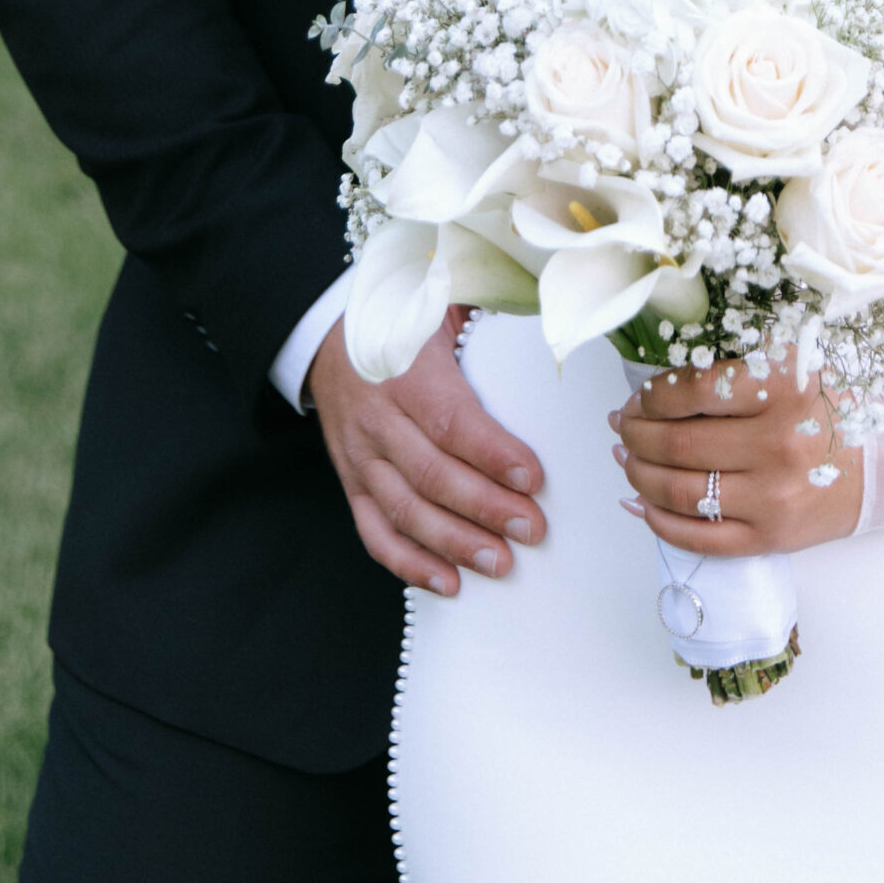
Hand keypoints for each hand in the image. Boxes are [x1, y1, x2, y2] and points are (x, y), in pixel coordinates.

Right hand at [307, 306, 544, 595]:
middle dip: (485, 508)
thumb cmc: (403, 320)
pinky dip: (409, 564)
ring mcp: (360, 456)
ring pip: (404, 510)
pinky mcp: (352, 483)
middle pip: (430, 474)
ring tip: (501, 563)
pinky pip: (375, 532)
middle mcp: (377, 419)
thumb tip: (556, 316)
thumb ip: (488, 309)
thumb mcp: (440, 300)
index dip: (491, 453)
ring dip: (454, 543)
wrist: (328, 338)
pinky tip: (449, 582)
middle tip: (532, 529)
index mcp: (405, 371)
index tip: (533, 478)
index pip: (449, 420)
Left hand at [615, 364, 862, 555]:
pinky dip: (658, 522)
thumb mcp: (791, 366)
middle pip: (676, 444)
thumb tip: (653, 391)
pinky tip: (640, 504)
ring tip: (626, 459)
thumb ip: (732, 369)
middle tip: (621, 424)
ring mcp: (773, 497)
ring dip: (638, 475)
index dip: (649, 395)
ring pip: (679, 491)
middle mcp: (777, 443)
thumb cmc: (830, 407)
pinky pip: (699, 537)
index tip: (639, 396)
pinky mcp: (771, 537)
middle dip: (634, 433)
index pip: (689, 391)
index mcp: (783, 386)